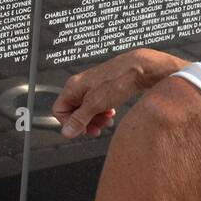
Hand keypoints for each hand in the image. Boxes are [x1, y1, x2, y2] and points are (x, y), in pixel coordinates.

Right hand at [53, 48, 189, 138]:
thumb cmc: (119, 80)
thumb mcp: (96, 104)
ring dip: (96, 119)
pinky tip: (112, 112)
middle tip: (97, 130)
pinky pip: (97, 105)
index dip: (69, 123)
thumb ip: (79, 119)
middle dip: (86, 123)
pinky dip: (103, 112)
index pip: (59, 110)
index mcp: (73, 87)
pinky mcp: (103, 88)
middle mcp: (80, 86)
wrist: (141, 68)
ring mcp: (92, 87)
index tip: (83, 131)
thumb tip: (66, 132)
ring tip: (108, 121)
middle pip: (74, 112)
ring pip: (87, 109)